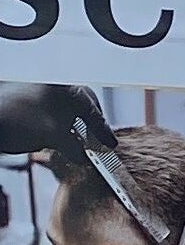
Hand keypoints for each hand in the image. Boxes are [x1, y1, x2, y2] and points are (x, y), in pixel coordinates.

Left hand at [0, 83, 117, 157]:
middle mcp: (53, 89)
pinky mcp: (27, 107)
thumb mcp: (53, 135)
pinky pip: (51, 118)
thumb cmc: (15, 118)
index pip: (92, 109)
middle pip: (81, 107)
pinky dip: (59, 131)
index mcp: (64, 88)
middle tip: (98, 142)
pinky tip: (58, 142)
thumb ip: (74, 146)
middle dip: (89, 126)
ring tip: (78, 146)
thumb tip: (84, 156)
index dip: (103, 130)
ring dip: (73, 130)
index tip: (110, 144)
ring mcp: (39, 97)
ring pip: (65, 113)